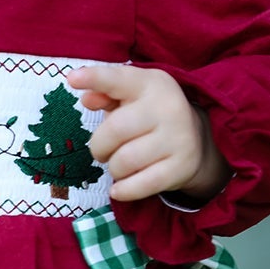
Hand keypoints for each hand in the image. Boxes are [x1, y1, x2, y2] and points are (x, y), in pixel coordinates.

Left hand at [66, 62, 226, 202]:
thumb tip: (87, 99)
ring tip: (119, 165)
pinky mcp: (181, 167)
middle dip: (99, 146)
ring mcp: (178, 137)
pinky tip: (119, 188)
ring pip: (124, 161)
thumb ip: (106, 95)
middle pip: (115, 130)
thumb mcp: (131, 98)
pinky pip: (141, 185)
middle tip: (102, 151)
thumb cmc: (150, 116)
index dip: (95, 78)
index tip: (72, 78)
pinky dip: (124, 190)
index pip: (119, 79)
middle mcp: (167, 107)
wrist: (197, 140)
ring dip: (113, 168)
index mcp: (150, 84)